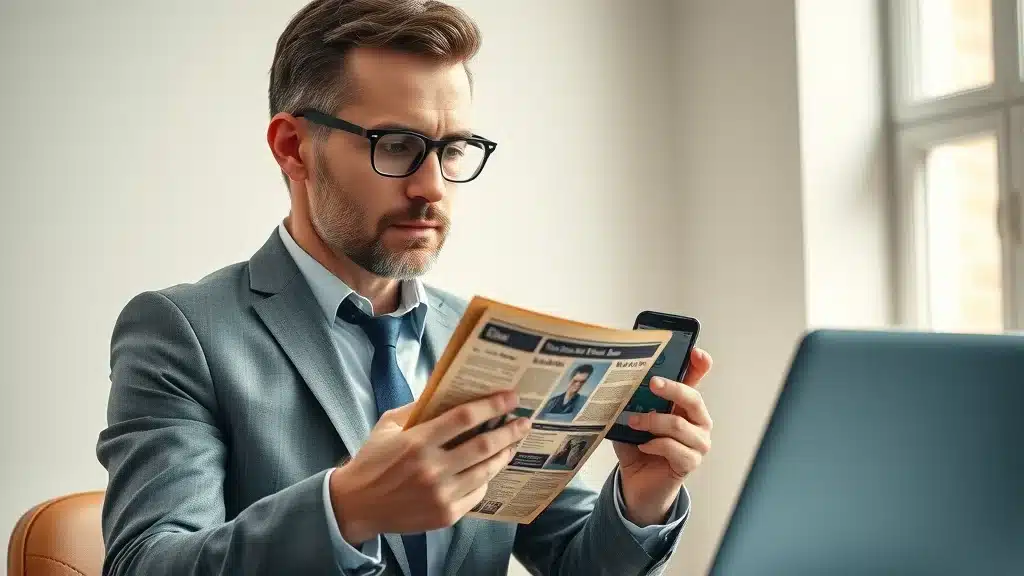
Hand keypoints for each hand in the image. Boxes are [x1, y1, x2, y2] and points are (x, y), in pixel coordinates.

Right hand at [329, 390, 530, 543]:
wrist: (356, 505)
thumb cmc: (373, 460)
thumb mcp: (388, 425)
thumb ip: (417, 408)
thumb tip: (448, 389)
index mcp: (417, 441)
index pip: (464, 418)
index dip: (492, 406)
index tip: (511, 398)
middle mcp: (432, 468)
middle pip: (483, 444)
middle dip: (509, 430)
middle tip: (524, 421)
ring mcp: (440, 494)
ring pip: (486, 470)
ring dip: (505, 454)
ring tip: (514, 442)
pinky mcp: (445, 514)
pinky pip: (477, 493)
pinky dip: (488, 478)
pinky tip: (492, 467)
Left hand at [613, 348, 713, 526]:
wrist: (638, 484)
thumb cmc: (638, 447)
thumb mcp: (633, 419)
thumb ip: (634, 403)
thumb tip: (620, 384)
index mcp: (685, 405)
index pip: (698, 380)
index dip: (700, 365)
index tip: (696, 352)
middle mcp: (698, 421)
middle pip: (693, 398)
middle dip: (672, 388)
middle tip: (652, 382)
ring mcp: (698, 442)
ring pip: (678, 424)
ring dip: (651, 422)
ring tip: (633, 423)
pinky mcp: (691, 462)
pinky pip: (673, 447)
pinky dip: (654, 444)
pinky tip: (642, 445)